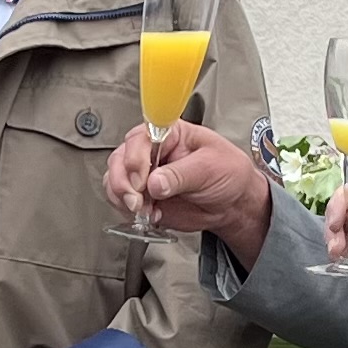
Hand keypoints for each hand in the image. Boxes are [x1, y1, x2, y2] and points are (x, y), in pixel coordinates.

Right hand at [107, 120, 271, 265]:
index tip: (142, 174)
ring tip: (142, 208)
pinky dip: (127, 209)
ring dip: (122, 196)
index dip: (136, 154)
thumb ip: (181, 175)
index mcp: (169, 133)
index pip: (142, 136)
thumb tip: (155, 183)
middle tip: (138, 197)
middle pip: (121, 157)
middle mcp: (152, 151)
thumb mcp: (210, 167)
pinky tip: (147, 214)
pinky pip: (120, 200)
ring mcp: (145, 174)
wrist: (232, 204)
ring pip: (114, 178)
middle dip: (124, 180)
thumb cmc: (228, 174)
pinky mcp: (143, 196)